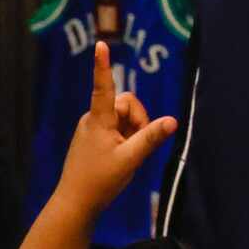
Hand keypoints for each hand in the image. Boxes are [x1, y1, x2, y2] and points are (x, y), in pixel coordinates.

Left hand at [52, 42, 176, 228]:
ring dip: (132, 132)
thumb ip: (151, 138)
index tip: (100, 44)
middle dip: (138, 121)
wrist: (75, 204)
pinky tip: (120, 157)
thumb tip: (173, 120)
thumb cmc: (100, 181)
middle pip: (127, 104)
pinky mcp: (93, 138)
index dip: (103, 66)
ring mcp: (92, 128)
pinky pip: (117, 128)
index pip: (103, 87)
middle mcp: (93, 119)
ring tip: (127, 155)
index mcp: (99, 120)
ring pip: (124, 117)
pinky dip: (125, 138)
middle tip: (136, 146)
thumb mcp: (130, 160)